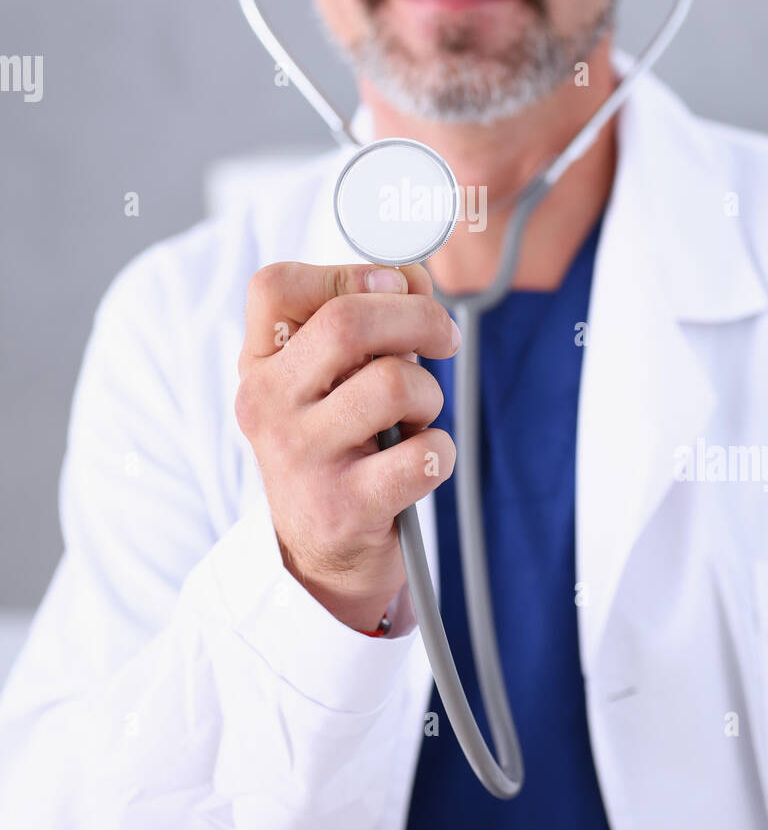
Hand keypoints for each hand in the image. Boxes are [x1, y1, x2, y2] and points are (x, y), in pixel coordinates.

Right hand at [235, 261, 458, 631]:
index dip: (346, 273)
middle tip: (444, 338)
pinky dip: (440, 451)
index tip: (391, 289)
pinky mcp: (343, 508)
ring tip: (416, 417)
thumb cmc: (340, 446)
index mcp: (260, 363)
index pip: (274, 286)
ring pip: (395, 383)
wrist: (320, 556)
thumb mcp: (331, 379)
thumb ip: (367, 319)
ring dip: (430, 394)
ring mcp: (300, 458)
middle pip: (348, 323)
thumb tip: (413, 278)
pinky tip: (422, 461)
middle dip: (419, 319)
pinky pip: (424, 454)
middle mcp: (267, 405)